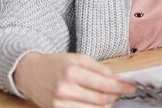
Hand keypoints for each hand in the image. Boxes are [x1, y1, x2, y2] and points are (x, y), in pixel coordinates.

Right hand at [14, 52, 135, 107]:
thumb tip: (118, 79)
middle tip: (124, 91)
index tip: (131, 86)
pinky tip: (99, 102)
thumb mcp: (78, 58)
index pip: (104, 84)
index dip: (121, 87)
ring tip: (112, 96)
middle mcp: (65, 90)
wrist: (30, 73)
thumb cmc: (56, 63)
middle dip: (117, 96)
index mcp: (72, 73)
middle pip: (101, 100)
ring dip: (108, 104)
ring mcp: (59, 104)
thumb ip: (99, 68)